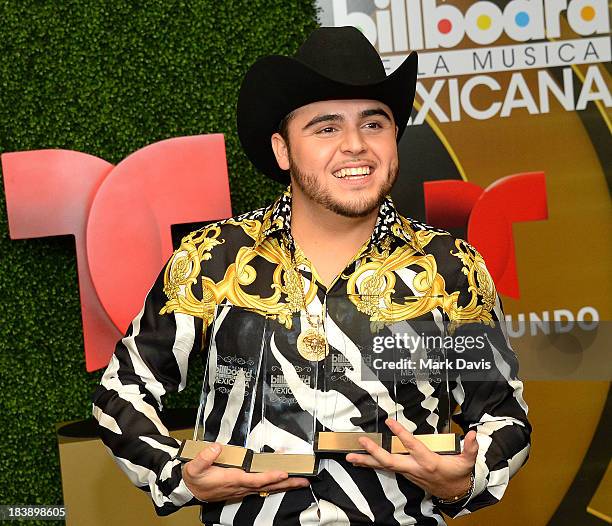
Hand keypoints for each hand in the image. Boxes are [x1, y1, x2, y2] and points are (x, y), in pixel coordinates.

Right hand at [182, 443, 309, 501]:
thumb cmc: (195, 478)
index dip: (270, 476)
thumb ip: (205, 457)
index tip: (283, 472)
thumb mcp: (194, 467)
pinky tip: (284, 478)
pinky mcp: (244, 487)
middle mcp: (241, 486)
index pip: (255, 480)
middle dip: (287, 483)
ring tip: (300, 480)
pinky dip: (275, 482)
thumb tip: (216, 447)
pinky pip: (263, 486)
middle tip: (304, 480)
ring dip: (285, 484)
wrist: (191, 490)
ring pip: (268, 487)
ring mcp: (244, 488)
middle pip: (268, 486)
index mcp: (232, 479)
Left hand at [346, 419, 477, 499]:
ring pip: (384, 467)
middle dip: (374, 452)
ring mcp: (407, 473)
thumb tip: (473, 434)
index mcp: (428, 462)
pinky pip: (384, 469)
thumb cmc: (458, 474)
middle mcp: (414, 468)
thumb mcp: (467, 462)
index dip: (400, 434)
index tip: (389, 422)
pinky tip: (360, 461)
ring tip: (350, 456)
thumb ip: (470, 448)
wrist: (455, 493)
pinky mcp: (404, 474)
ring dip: (366, 461)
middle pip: (390, 461)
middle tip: (361, 442)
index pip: (412, 446)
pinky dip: (371, 465)